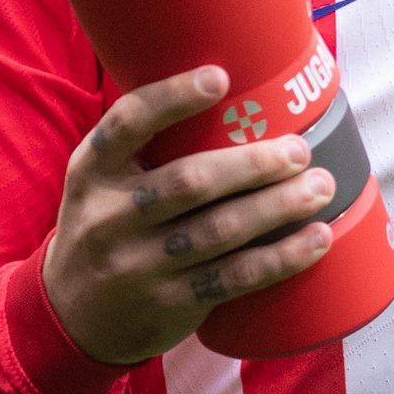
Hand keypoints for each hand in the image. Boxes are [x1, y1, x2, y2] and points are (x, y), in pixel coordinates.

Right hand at [40, 65, 337, 365]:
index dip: (172, 98)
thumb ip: (144, 146)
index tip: (220, 77)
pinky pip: (233, 278)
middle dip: (252, 163)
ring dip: (277, 206)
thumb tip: (229, 87)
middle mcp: (110, 217)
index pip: (126, 124)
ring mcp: (139, 265)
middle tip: (300, 150)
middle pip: (189, 181)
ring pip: (219, 230)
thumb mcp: (98, 183)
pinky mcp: (170, 303)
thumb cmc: (105, 227)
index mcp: (92, 172)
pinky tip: (316, 239)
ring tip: (320, 187)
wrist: (73, 317)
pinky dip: (281, 258)